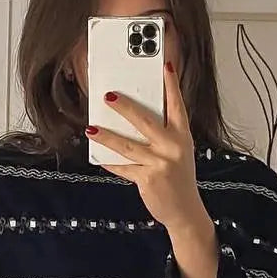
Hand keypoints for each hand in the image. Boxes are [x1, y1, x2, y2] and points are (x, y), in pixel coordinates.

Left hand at [86, 62, 206, 233]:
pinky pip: (123, 167)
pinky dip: (109, 162)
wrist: (185, 211)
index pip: (177, 105)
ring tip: (91, 128)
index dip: (172, 85)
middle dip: (126, 107)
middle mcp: (173, 147)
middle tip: (108, 96)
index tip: (165, 66)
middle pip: (146, 121)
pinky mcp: (148, 179)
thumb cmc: (178, 178)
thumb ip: (162, 135)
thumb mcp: (178, 152)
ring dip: (107, 136)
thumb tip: (133, 119)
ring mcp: (160, 163)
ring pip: (128, 145)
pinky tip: (97, 156)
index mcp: (182, 136)